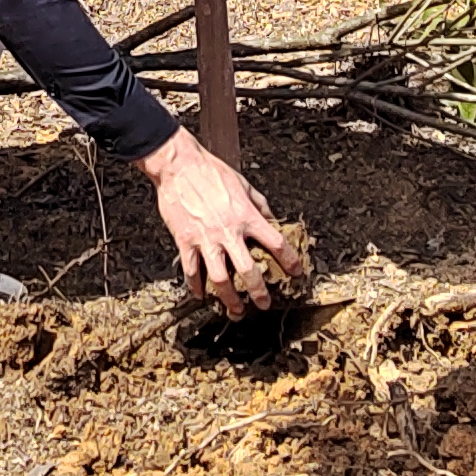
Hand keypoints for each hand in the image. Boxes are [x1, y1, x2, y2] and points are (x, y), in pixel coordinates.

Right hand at [141, 126, 292, 307]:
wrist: (179, 166)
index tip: (296, 273)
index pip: (276, 244)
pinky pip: (191, 270)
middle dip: (259, 293)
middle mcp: (229, 231)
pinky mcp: (185, 240)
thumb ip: (259, 205)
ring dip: (230, 299)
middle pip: (249, 272)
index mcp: (247, 216)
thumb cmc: (211, 171)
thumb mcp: (244, 184)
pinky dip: (196, 286)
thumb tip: (271, 219)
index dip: (290, 261)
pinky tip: (201, 295)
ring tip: (236, 310)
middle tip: (264, 304)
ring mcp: (206, 239)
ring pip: (221, 279)